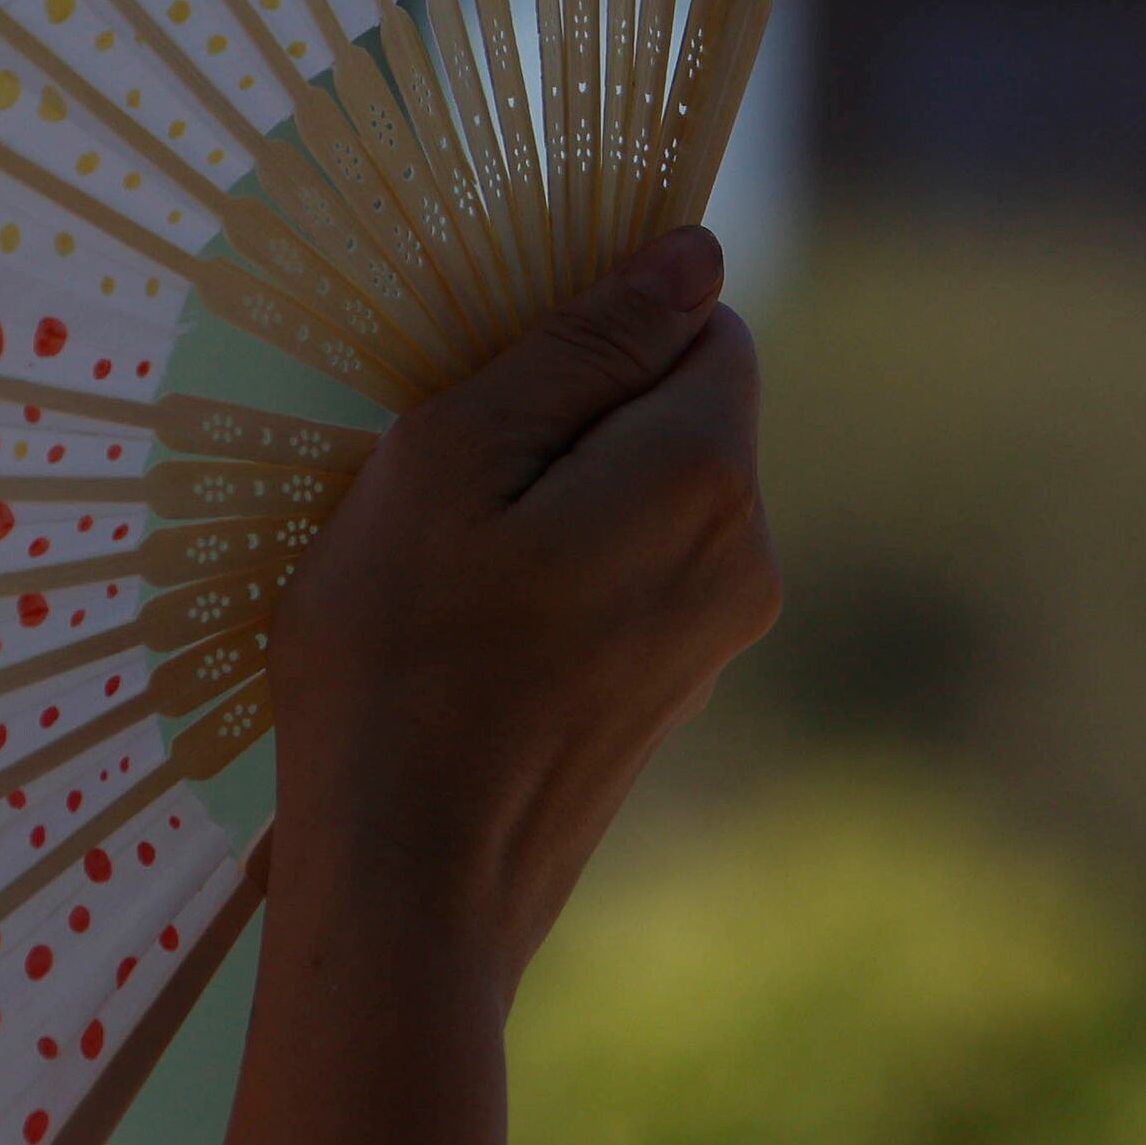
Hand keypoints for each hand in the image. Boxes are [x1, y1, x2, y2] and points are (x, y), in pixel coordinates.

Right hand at [265, 226, 777, 998]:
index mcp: (706, 474)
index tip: (494, 373)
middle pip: (683, 409)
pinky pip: (633, 578)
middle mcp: (747, 553)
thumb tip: (693, 254)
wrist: (410, 889)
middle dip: (581, 412)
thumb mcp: (454, 457)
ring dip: (563, 495)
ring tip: (448, 555)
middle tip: (452, 468)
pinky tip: (472, 624)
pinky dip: (564, 572)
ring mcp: (716, 637)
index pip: (700, 321)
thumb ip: (581, 345)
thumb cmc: (398, 659)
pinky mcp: (672, 696)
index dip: (600, 325)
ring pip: (653, 496)